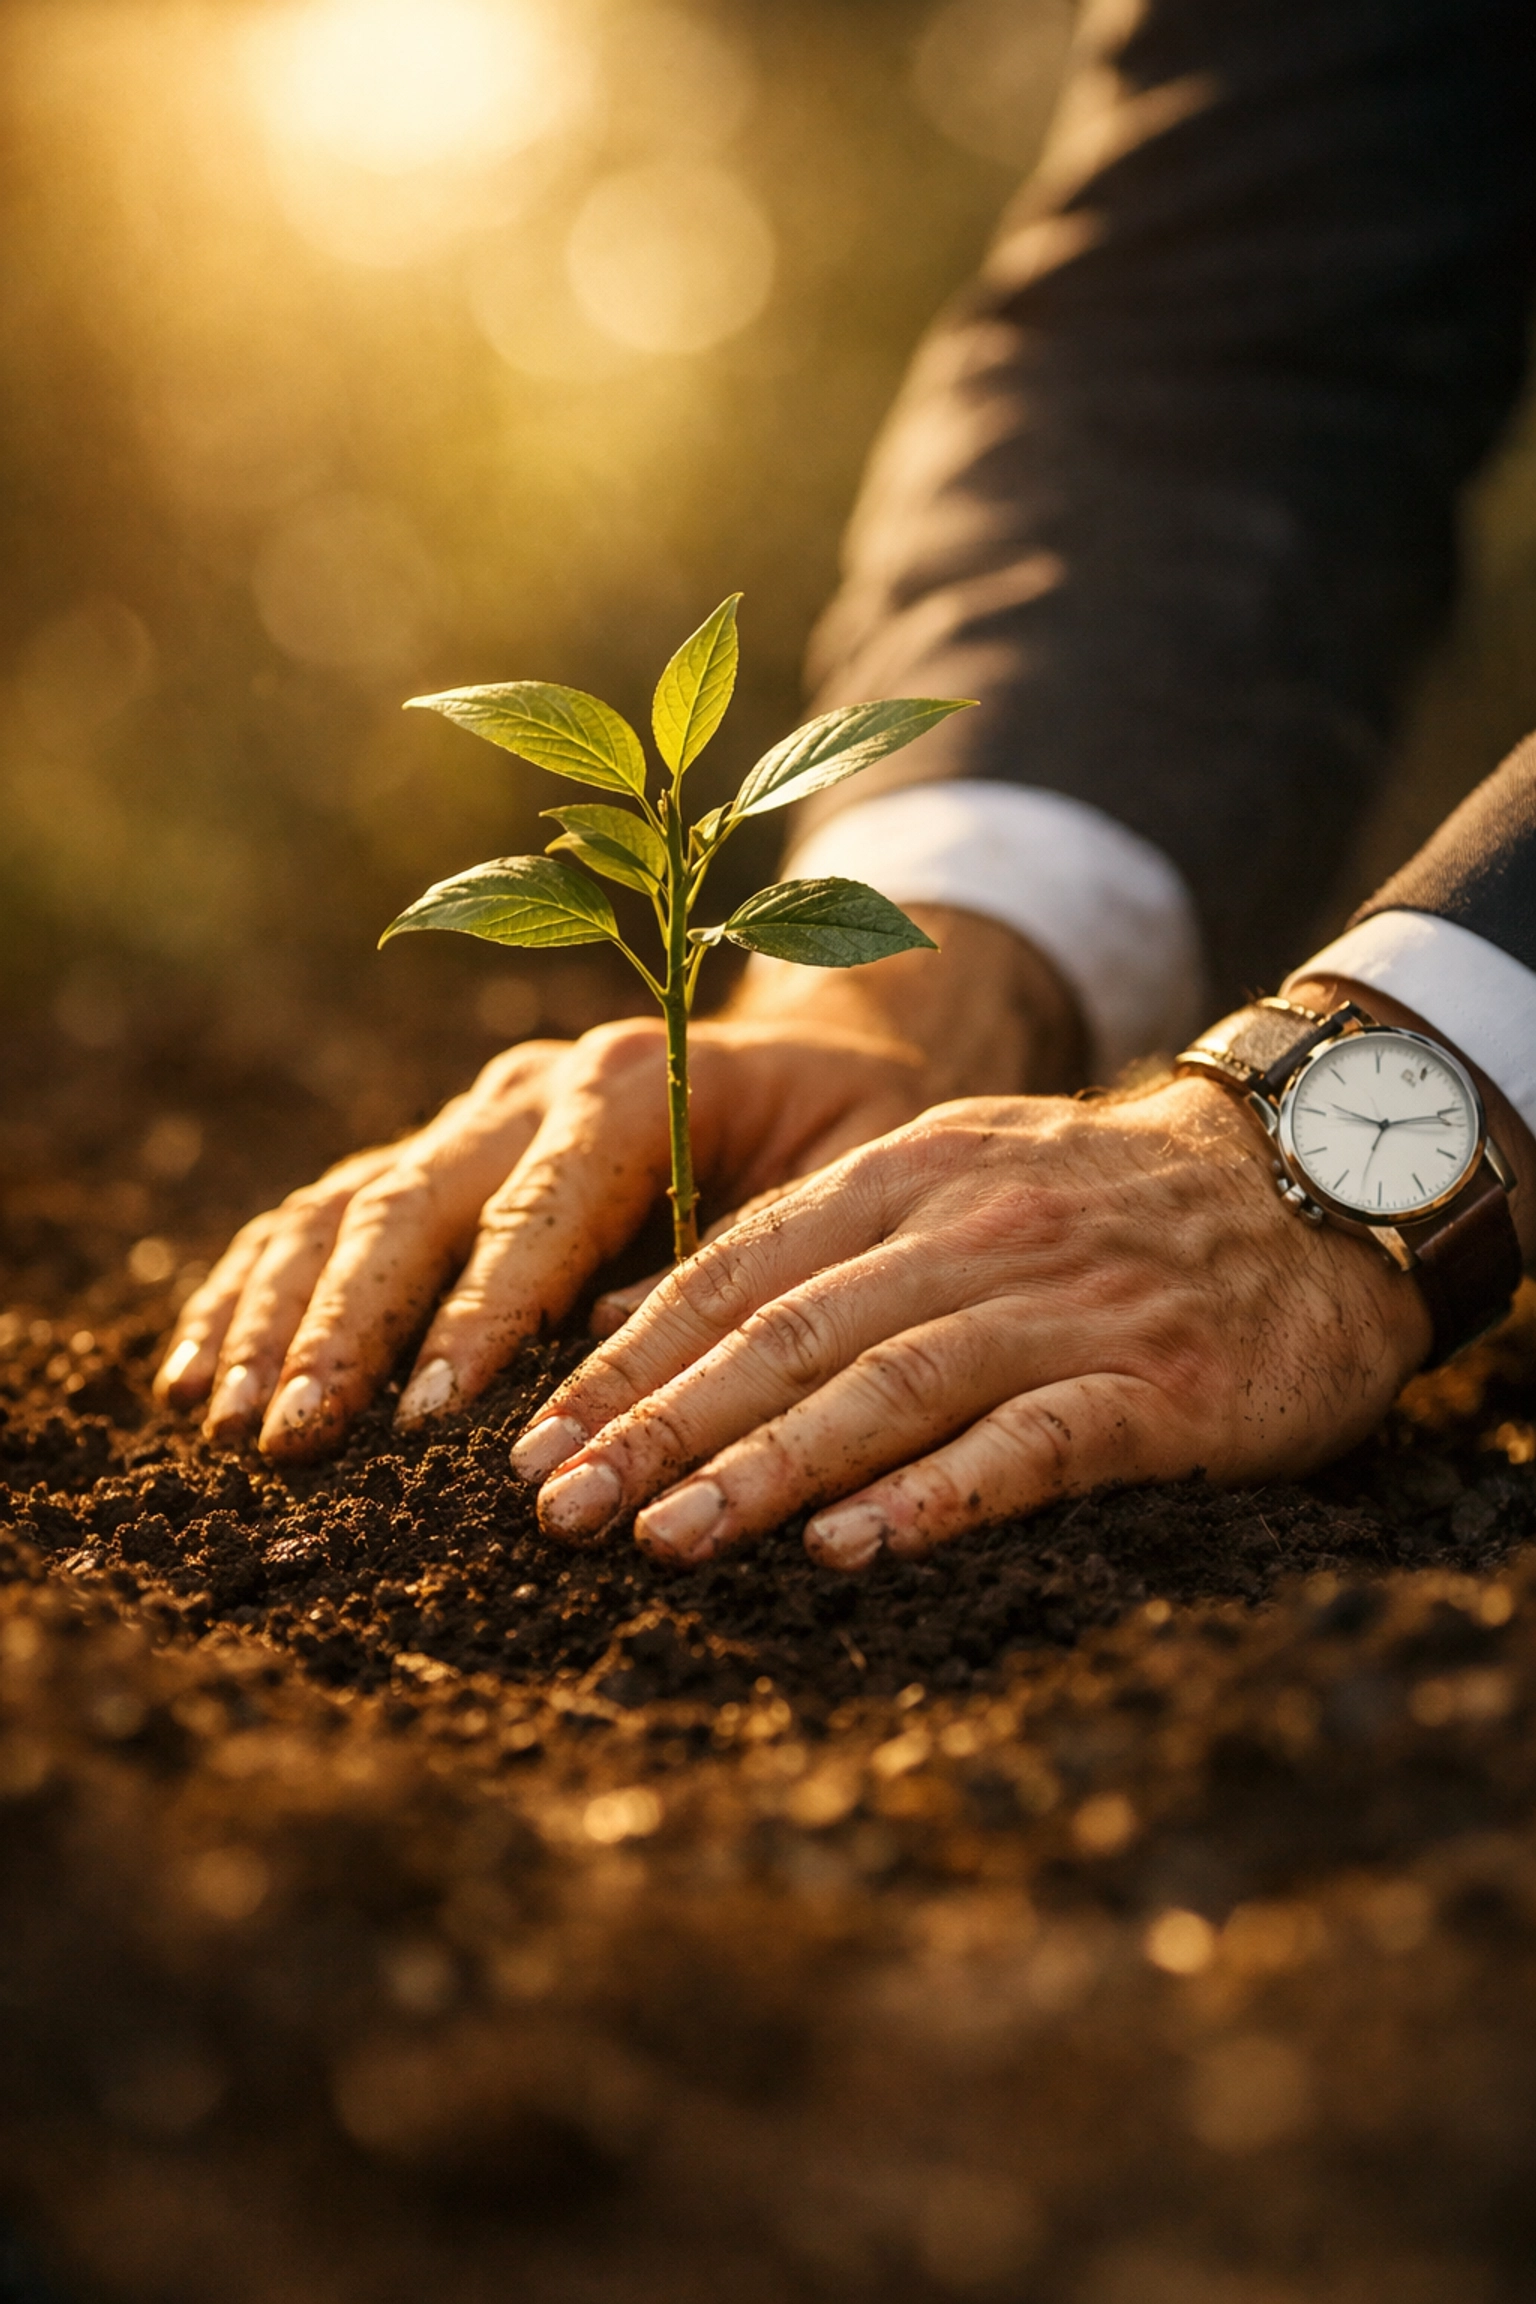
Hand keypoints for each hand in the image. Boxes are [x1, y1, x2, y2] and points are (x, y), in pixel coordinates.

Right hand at [153, 1021, 931, 1459]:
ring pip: (346, 1205)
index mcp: (634, 1083)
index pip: (538, 1205)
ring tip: (227, 1423)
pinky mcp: (441, 1153)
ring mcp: (475, 1116)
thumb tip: (615, 1355)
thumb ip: (749, 1254)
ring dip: (277, 1316)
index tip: (431, 1414)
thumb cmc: (849, 1130)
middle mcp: (533, 1086)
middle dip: (346, 1327)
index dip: (479, 1309)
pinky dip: (254, 1291)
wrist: (820, 1051)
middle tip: (295, 1440)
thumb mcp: (847, 1178)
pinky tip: (197, 1374)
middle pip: (412, 1200)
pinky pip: (323, 1214)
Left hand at [509, 1076, 1433, 1570]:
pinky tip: (850, 1550)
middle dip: (663, 1427)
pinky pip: (1030, 1442)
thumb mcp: (938, 1183)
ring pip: (890, 1385)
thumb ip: (789, 1250)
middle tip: (561, 1511)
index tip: (534, 1444)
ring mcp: (1065, 1304)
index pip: (735, 1273)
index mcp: (905, 1176)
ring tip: (669, 1539)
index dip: (628, 1362)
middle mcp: (970, 1229)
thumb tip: (613, 1325)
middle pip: (789, 1333)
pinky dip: (935, 1495)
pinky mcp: (1154, 1384)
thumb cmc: (1094, 1208)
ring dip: (768, 1466)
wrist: (1304, 1185)